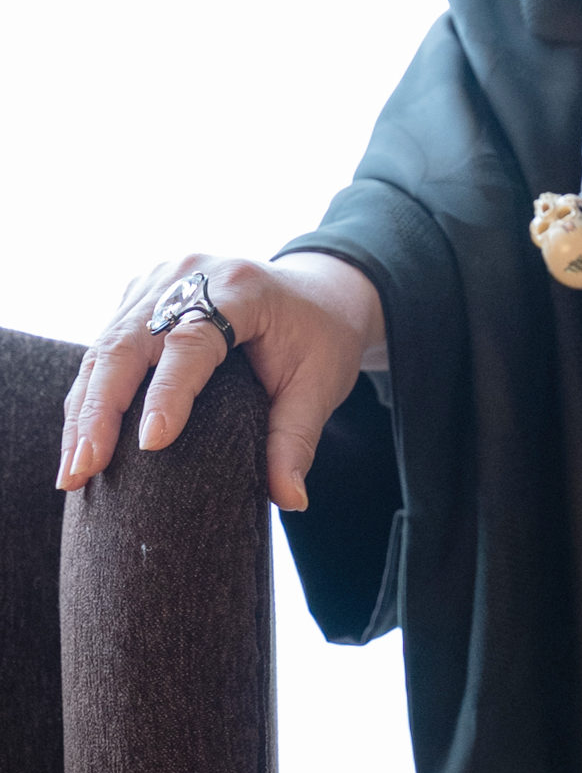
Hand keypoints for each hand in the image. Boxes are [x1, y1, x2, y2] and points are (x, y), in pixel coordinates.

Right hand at [57, 250, 385, 512]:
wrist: (315, 292)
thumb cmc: (319, 338)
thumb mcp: (320, 385)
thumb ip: (297, 438)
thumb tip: (291, 499)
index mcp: (242, 287)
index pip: (194, 337)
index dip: (170, 390)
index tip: (151, 444)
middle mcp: (192, 274)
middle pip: (131, 339)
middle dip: (101, 410)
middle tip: (83, 472)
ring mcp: (160, 281)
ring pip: (105, 346)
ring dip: (83, 412)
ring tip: (71, 474)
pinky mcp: (140, 297)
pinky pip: (103, 347)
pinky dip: (87, 398)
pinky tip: (77, 446)